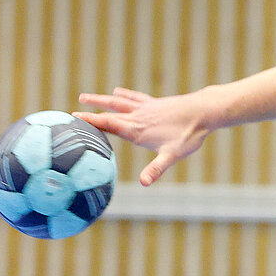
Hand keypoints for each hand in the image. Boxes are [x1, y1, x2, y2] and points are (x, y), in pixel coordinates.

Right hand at [75, 87, 213, 185]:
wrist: (203, 112)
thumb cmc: (188, 135)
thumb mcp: (172, 155)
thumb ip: (156, 169)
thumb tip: (144, 183)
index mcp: (137, 130)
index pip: (108, 124)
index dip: (91, 121)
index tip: (73, 118)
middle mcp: (137, 117)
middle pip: (108, 113)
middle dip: (90, 112)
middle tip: (72, 111)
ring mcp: (145, 108)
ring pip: (118, 102)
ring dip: (101, 100)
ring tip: (85, 97)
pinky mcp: (154, 103)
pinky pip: (134, 98)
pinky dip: (124, 95)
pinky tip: (118, 92)